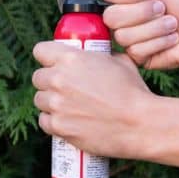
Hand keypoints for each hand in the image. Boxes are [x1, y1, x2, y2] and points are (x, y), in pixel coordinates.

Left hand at [31, 41, 155, 158]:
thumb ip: (101, 56)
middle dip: (48, 82)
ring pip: (40, 100)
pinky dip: (52, 122)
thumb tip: (97, 55)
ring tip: (66, 106)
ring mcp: (56, 104)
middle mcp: (59, 79)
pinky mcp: (59, 126)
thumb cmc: (134, 92)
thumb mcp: (120, 61)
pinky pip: (44, 121)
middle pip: (38, 77)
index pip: (41, 51)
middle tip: (63, 88)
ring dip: (50, 102)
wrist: (140, 124)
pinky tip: (65, 121)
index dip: (47, 57)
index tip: (53, 63)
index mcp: (71, 59)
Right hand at [100, 0, 178, 68]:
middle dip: (145, 12)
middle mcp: (123, 16)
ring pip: (124, 35)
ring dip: (156, 28)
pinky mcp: (138, 57)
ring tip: (172, 25)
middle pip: (112, 16)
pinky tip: (172, 39)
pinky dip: (160, 42)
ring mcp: (129, 38)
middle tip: (164, 8)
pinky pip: (137, 51)